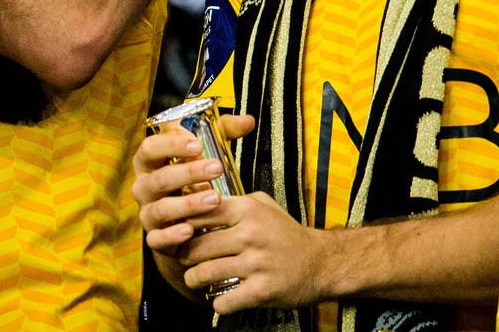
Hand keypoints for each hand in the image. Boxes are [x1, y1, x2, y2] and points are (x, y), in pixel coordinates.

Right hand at [133, 111, 255, 258]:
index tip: (197, 145)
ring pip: (161, 209)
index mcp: (150, 163)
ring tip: (214, 199)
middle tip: (217, 168)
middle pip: (158, 179)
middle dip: (187, 173)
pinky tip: (191, 230)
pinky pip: (157, 239)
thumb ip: (222, 134)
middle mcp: (144, 188)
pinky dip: (172, 235)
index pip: (150, 148)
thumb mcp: (203, 155)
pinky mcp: (155, 239)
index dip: (170, 146)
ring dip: (187, 204)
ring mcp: (148, 214)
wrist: (188, 226)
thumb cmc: (193, 183)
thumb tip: (248, 120)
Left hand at [178, 191, 337, 313]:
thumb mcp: (262, 204)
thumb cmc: (286, 232)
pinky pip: (226, 300)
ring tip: (193, 278)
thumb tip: (194, 196)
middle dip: (183, 255)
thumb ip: (231, 200)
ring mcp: (258, 264)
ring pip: (205, 272)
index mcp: (247, 210)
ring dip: (193, 279)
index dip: (181, 224)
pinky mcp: (264, 291)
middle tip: (182, 258)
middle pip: (196, 246)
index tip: (175, 232)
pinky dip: (217, 303)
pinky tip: (217, 299)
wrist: (323, 262)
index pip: (198, 212)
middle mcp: (251, 234)